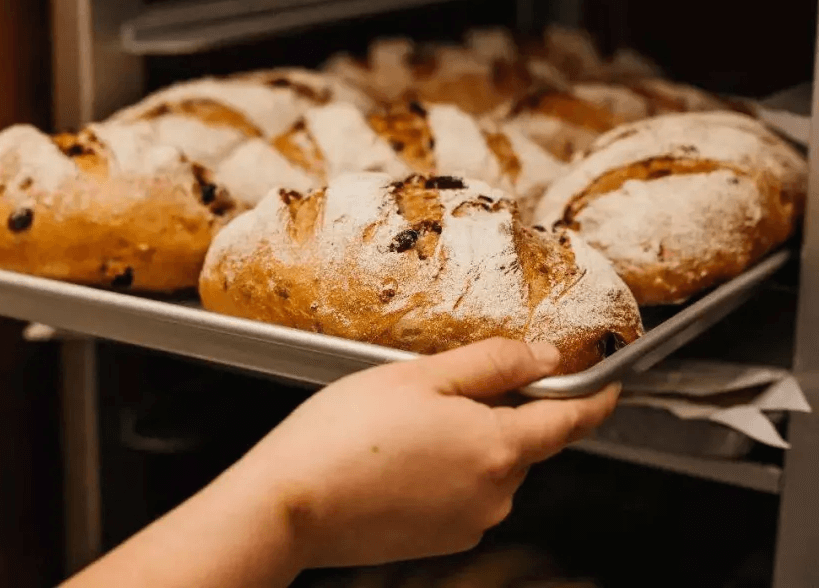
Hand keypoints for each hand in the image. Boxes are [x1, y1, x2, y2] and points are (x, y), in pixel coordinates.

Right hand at [231, 338, 618, 568]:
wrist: (291, 503)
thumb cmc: (344, 435)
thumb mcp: (420, 377)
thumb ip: (492, 364)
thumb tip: (545, 358)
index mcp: (498, 448)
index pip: (570, 422)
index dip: (595, 400)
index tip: (608, 385)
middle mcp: (495, 496)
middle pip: (520, 442)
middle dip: (495, 412)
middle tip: (434, 391)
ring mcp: (468, 524)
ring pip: (487, 468)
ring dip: (463, 442)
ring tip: (399, 428)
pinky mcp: (440, 541)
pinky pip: (460, 496)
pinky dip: (441, 473)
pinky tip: (394, 459)